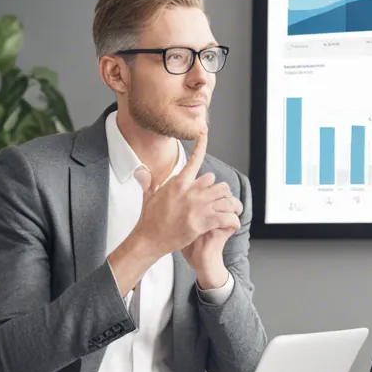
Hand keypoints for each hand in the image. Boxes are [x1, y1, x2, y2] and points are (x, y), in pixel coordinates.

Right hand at [108, 129, 240, 296]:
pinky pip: (225, 216)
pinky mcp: (201, 222)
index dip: (200, 144)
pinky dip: (232, 220)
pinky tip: (232, 223)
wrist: (149, 240)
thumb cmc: (149, 219)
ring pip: (224, 197)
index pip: (193, 160)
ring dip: (230, 205)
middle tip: (220, 201)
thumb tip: (139, 170)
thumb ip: (148, 182)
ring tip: (231, 212)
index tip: (204, 131)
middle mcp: (189, 192)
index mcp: (178, 183)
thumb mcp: (148, 196)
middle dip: (219, 191)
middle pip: (217, 182)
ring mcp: (196, 207)